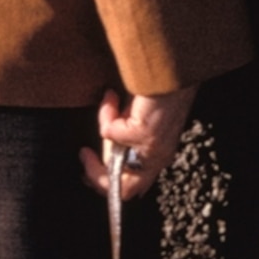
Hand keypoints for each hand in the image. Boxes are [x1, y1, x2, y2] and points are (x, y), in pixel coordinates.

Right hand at [82, 85, 196, 199]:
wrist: (173, 69)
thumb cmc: (159, 89)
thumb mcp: (139, 119)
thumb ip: (126, 134)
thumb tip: (106, 138)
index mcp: (160, 155)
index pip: (133, 188)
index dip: (106, 182)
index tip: (89, 164)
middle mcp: (159, 157)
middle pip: (124, 190)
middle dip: (96, 175)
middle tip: (84, 154)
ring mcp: (152, 148)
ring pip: (113, 165)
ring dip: (102, 132)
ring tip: (110, 104)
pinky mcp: (144, 134)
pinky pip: (109, 132)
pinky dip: (106, 111)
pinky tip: (113, 95)